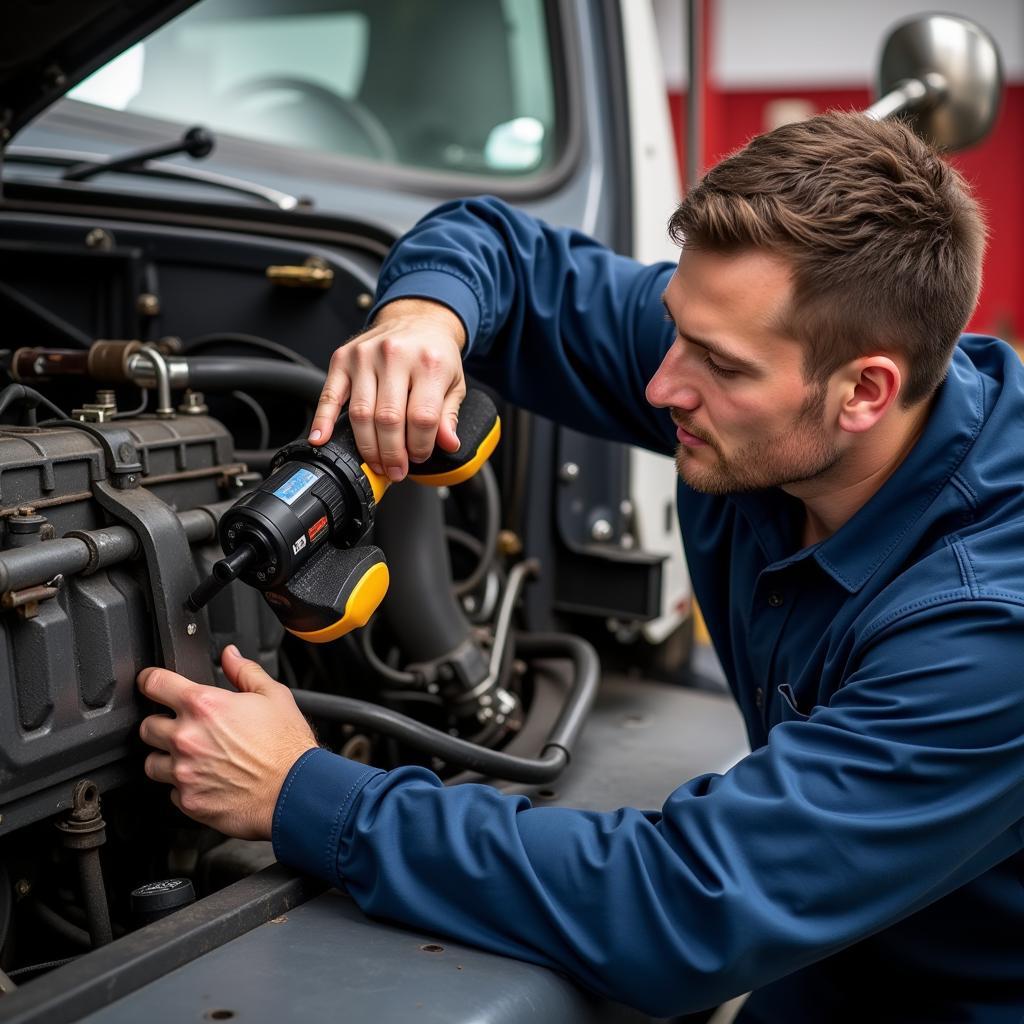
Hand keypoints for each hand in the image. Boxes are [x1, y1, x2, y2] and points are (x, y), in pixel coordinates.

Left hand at [137, 646, 317, 839]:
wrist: (296, 791)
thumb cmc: (287, 746)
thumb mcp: (273, 695)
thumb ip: (244, 671)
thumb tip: (229, 655)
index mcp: (204, 706)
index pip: (153, 683)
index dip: (151, 680)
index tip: (153, 684)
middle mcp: (187, 738)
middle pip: (146, 726)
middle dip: (162, 724)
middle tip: (185, 728)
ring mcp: (184, 772)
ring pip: (152, 763)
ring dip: (168, 758)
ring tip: (194, 758)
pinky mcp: (189, 801)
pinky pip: (171, 792)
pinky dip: (184, 786)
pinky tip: (206, 780)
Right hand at [307, 298, 466, 480]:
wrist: (417, 318)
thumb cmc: (434, 354)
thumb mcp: (454, 383)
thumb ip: (449, 416)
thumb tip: (448, 444)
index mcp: (429, 363)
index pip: (422, 417)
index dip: (420, 446)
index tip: (418, 457)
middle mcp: (396, 356)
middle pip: (389, 419)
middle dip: (392, 453)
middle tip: (395, 469)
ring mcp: (366, 356)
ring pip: (361, 413)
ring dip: (367, 446)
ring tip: (376, 463)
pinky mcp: (343, 358)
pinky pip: (329, 395)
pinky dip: (323, 420)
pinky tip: (321, 439)